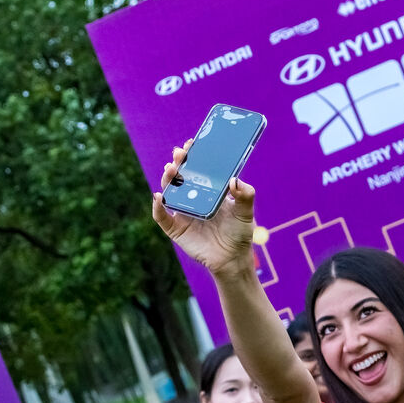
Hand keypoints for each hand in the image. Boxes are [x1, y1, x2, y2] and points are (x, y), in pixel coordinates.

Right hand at [151, 140, 255, 274]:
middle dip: (178, 163)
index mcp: (207, 190)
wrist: (232, 258)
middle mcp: (192, 198)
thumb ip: (246, 195)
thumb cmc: (239, 233)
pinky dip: (157, 207)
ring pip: (168, 192)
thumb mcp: (245, 212)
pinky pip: (161, 216)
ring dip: (167, 179)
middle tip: (179, 154)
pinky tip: (159, 197)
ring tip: (171, 170)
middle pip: (180, 176)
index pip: (197, 168)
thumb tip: (234, 180)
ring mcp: (182, 212)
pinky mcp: (175, 228)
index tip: (192, 144)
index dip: (192, 155)